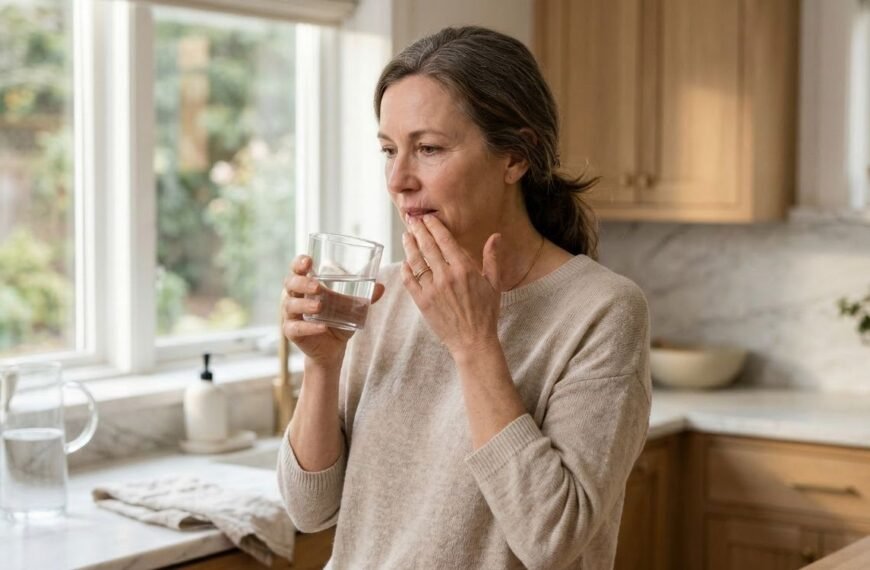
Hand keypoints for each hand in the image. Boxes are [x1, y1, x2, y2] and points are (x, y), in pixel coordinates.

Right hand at [282, 255, 384, 368]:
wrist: (332, 348)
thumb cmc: (338, 320)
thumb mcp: (352, 307)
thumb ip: (365, 297)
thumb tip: (381, 287)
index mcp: (304, 285)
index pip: (296, 269)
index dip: (298, 263)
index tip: (308, 260)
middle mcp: (293, 297)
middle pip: (290, 284)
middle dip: (302, 283)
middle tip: (318, 286)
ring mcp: (290, 315)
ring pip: (291, 306)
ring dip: (305, 305)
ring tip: (320, 307)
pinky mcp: (292, 332)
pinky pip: (296, 328)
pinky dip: (309, 327)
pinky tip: (322, 327)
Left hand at [402, 215, 501, 356]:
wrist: (473, 341)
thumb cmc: (486, 313)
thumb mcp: (494, 284)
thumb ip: (492, 258)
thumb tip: (496, 236)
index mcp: (464, 269)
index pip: (445, 240)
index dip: (434, 226)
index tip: (428, 218)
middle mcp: (446, 276)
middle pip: (428, 247)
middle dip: (418, 230)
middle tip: (412, 219)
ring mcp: (432, 289)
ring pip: (416, 261)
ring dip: (409, 246)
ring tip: (406, 236)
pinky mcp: (422, 302)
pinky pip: (409, 281)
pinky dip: (405, 269)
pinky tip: (404, 262)